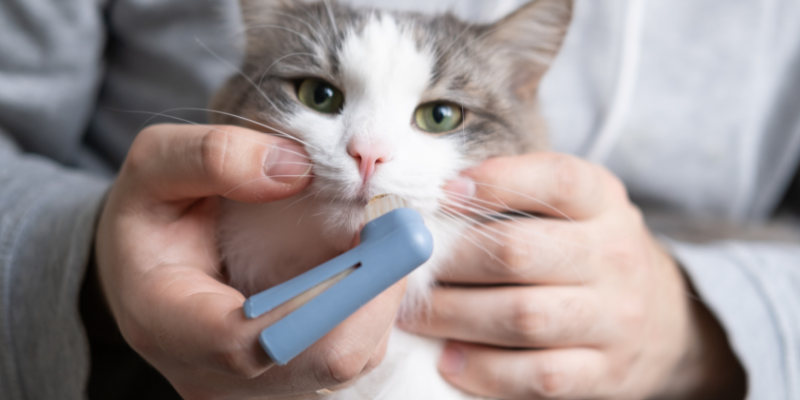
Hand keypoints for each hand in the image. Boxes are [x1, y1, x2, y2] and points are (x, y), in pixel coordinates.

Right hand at [94, 124, 404, 398]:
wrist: (146, 270)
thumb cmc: (150, 218)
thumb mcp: (153, 167)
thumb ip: (211, 157)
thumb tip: (297, 169)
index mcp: (168, 324)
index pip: (252, 341)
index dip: (329, 293)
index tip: (379, 229)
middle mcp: (212, 376)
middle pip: (323, 361)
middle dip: (375, 289)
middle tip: (401, 224)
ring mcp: (254, 390)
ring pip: (348, 363)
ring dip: (380, 297)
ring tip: (382, 237)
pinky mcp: (289, 383)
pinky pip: (351, 356)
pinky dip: (371, 309)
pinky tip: (367, 264)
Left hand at [403, 153, 745, 398]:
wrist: (662, 319)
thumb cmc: (589, 251)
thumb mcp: (573, 207)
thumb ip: (517, 193)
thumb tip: (438, 196)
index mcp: (604, 202)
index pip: (555, 180)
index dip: (495, 183)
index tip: (443, 192)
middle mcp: (616, 256)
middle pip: (519, 253)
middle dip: (452, 262)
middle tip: (411, 270)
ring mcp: (615, 318)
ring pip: (522, 318)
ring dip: (455, 317)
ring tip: (415, 316)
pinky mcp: (606, 372)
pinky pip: (536, 376)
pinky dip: (484, 370)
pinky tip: (449, 358)